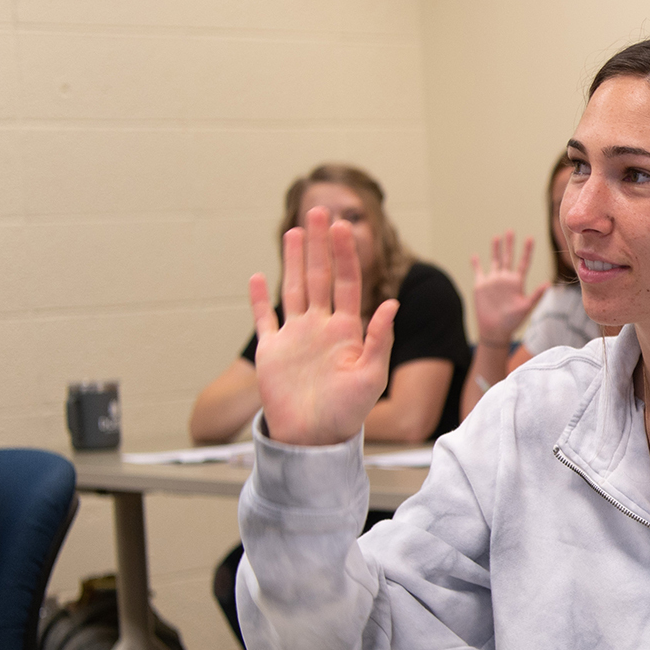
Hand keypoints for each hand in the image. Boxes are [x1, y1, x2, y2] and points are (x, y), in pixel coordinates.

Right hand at [249, 205, 397, 444]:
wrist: (313, 439)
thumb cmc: (347, 412)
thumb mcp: (371, 376)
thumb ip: (380, 339)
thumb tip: (392, 303)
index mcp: (347, 331)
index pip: (347, 284)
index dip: (346, 256)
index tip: (345, 227)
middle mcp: (321, 328)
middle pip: (319, 277)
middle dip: (320, 245)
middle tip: (320, 210)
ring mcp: (295, 337)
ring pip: (294, 289)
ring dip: (293, 261)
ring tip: (296, 231)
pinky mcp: (272, 352)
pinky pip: (264, 319)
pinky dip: (258, 299)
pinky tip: (257, 276)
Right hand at [471, 232, 547, 345]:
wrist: (495, 330)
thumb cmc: (512, 321)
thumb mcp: (526, 307)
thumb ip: (536, 295)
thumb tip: (549, 283)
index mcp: (517, 282)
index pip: (523, 263)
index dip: (527, 251)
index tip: (530, 238)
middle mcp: (505, 279)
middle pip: (508, 258)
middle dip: (510, 245)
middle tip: (511, 231)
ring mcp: (493, 281)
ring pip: (495, 261)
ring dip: (495, 249)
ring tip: (497, 237)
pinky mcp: (481, 286)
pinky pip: (478, 271)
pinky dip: (476, 264)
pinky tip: (474, 255)